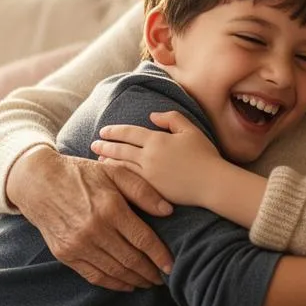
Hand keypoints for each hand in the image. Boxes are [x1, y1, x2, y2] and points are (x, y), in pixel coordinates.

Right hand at [6, 145, 173, 290]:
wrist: (39, 183)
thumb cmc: (82, 174)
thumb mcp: (114, 172)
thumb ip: (143, 190)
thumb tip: (168, 211)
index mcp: (110, 208)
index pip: (143, 240)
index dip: (160, 256)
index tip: (171, 266)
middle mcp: (94, 230)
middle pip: (130, 260)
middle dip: (150, 272)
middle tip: (163, 278)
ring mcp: (78, 245)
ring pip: (114, 271)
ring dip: (135, 280)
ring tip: (149, 282)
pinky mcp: (66, 255)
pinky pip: (94, 276)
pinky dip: (113, 284)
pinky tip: (127, 285)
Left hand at [92, 111, 222, 205]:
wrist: (212, 182)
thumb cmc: (204, 155)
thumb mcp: (190, 129)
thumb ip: (170, 118)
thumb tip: (152, 115)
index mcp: (157, 140)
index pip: (129, 133)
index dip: (115, 131)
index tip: (103, 131)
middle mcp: (149, 157)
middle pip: (120, 149)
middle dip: (105, 145)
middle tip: (93, 143)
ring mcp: (148, 175)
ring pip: (121, 165)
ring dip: (108, 160)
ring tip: (99, 158)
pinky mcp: (151, 190)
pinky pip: (129, 181)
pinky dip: (118, 176)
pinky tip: (113, 175)